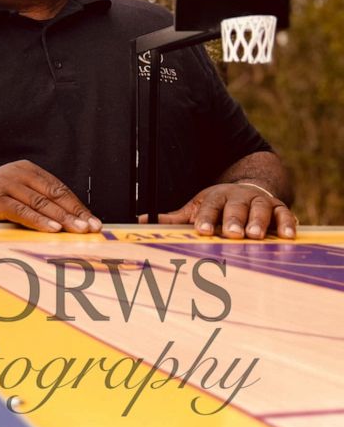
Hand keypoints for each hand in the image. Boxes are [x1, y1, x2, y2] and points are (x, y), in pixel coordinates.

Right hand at [0, 160, 101, 232]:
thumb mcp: (17, 195)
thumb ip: (39, 202)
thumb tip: (70, 219)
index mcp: (26, 169)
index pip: (58, 188)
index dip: (77, 205)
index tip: (92, 220)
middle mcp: (17, 173)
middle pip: (52, 195)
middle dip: (74, 213)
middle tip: (90, 227)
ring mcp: (5, 184)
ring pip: (40, 203)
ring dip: (61, 218)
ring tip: (77, 229)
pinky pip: (21, 211)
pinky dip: (38, 221)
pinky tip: (52, 228)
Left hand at [142, 183, 296, 238]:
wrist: (248, 189)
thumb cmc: (218, 206)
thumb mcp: (196, 208)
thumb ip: (174, 218)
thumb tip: (139, 220)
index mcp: (215, 198)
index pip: (209, 207)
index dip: (205, 218)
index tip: (201, 230)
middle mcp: (238, 197)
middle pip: (235, 207)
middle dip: (233, 219)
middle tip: (231, 233)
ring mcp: (259, 201)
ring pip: (260, 209)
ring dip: (258, 222)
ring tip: (256, 235)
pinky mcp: (279, 208)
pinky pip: (285, 214)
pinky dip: (287, 224)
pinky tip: (287, 236)